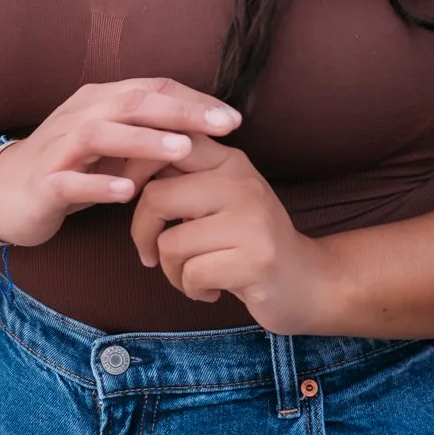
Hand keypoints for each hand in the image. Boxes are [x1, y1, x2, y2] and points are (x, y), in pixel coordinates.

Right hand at [0, 78, 241, 249]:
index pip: (152, 88)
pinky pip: (72, 182)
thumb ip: (147, 134)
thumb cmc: (69, 167)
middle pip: (132, 103)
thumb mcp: (111, 145)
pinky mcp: (44, 183)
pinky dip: (99, 185)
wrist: (3, 193)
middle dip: (180, 112)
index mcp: (99, 101)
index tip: (232, 117)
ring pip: (102, 135)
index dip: (193, 99)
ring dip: (144, 141)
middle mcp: (80, 115)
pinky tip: (127, 193)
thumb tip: (204, 131)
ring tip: (182, 150)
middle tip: (222, 124)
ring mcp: (59, 148)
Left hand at [128, 134, 336, 331]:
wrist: (309, 282)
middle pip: (157, 196)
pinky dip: (191, 290)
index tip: (128, 194)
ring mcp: (251, 220)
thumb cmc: (250, 242)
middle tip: (151, 253)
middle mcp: (241, 182)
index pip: (169, 144)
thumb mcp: (222, 198)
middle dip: (142, 233)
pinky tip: (212, 290)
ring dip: (171, 271)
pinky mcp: (256, 259)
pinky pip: (192, 274)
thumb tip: (125, 163)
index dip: (135, 167)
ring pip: (170, 244)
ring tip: (193, 275)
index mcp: (230, 161)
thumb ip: (184, 178)